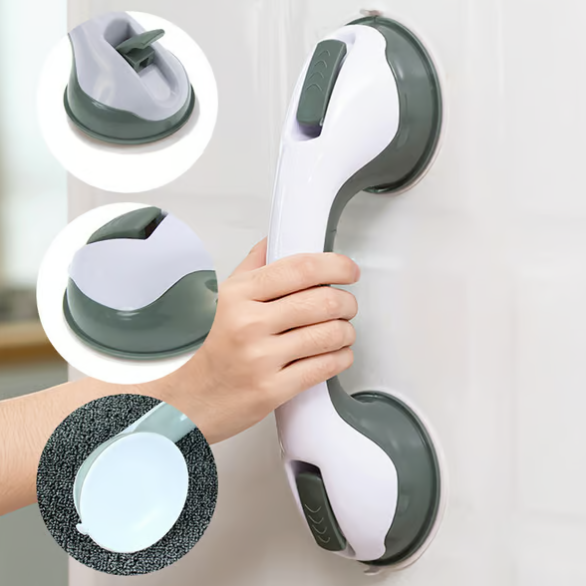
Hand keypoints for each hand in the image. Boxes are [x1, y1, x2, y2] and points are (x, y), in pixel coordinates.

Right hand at [170, 238, 359, 443]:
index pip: (300, 268)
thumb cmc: (207, 348)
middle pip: (322, 300)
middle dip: (347, 302)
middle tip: (347, 305)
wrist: (187, 399)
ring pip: (329, 334)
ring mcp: (261, 358)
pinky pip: (324, 367)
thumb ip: (252, 269)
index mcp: (239, 295)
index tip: (348, 270)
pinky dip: (341, 357)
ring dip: (346, 332)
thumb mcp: (222, 299)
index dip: (335, 265)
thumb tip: (274, 242)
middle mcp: (249, 324)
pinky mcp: (272, 389)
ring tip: (342, 332)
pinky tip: (338, 354)